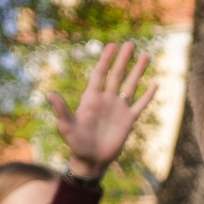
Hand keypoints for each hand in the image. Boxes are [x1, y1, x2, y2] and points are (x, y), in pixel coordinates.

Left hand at [46, 41, 153, 179]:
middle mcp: (106, 100)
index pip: (100, 74)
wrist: (91, 160)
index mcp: (91, 98)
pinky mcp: (128, 120)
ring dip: (138, 71)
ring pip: (130, 85)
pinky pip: (140, 104)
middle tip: (130, 43)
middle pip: (116, 75)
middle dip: (123, 59)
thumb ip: (61, 110)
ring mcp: (118, 109)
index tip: (112, 46)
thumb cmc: (76, 144)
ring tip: (145, 56)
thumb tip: (49, 94)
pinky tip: (154, 84)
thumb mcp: (66, 127)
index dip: (105, 60)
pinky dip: (147, 95)